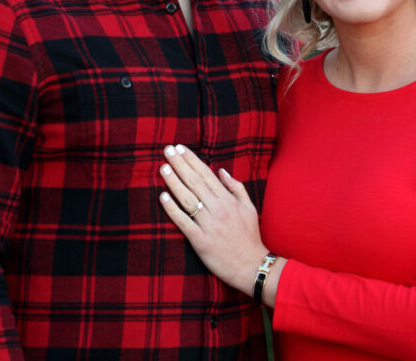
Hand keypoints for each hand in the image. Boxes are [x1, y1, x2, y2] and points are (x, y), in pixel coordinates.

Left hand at [158, 145, 268, 295]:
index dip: (192, 160)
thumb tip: (221, 171)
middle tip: (167, 150)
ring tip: (163, 168)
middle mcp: (218, 209)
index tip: (180, 148)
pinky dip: (172, 209)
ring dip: (174, 182)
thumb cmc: (250, 237)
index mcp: (228, 200)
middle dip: (180, 164)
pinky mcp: (200, 241)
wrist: (252, 266)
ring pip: (188, 199)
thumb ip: (236, 188)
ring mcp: (209, 225)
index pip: (206, 175)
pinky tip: (162, 197)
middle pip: (195, 182)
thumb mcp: (249, 208)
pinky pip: (184, 222)